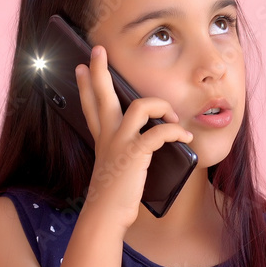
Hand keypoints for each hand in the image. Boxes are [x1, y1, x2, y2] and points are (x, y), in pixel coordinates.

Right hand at [74, 45, 193, 230]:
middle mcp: (108, 136)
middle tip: (97, 50)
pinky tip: (186, 136)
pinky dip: (176, 131)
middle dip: (100, 71)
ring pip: (141, 106)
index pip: (91, 106)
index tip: (79, 67)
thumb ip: (123, 154)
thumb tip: (145, 144)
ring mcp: (120, 143)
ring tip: (173, 114)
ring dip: (162, 106)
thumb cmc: (113, 197)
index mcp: (103, 139)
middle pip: (102, 95)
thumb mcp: (114, 168)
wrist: (105, 215)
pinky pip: (159, 131)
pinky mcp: (134, 153)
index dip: (85, 86)